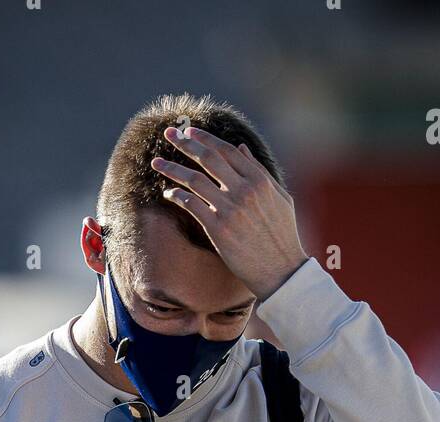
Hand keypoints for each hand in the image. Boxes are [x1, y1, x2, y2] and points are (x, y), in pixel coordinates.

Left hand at [150, 125, 307, 301]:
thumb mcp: (280, 197)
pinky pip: (191, 205)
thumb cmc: (282, 235)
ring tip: (157, 162)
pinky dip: (176, 195)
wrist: (281, 270)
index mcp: (259, 180)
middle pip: (207, 158)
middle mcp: (244, 190)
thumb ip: (260, 170)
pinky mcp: (218, 229)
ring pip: (194, 180)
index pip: (226, 150)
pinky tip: (168, 193)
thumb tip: (241, 147)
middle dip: (184, 143)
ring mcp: (230, 209)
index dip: (205, 139)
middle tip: (168, 133)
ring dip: (172, 168)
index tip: (189, 132)